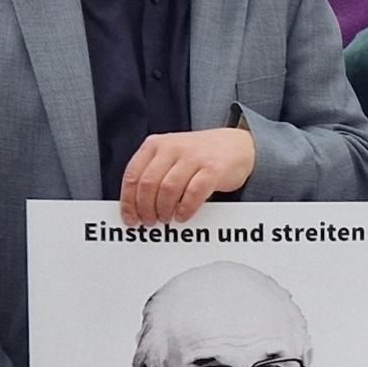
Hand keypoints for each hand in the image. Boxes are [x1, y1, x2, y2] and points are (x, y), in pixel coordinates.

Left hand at [120, 128, 255, 224]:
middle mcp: (172, 147)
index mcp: (156, 144)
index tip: (130, 218)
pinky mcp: (212, 169)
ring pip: (167, 190)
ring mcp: (193, 157)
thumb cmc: (201, 155)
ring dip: (164, 211)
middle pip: (148, 185)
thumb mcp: (171, 156)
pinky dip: (185, 209)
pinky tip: (183, 215)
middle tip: (149, 221)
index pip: (132, 175)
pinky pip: (192, 193)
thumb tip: (135, 206)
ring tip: (166, 219)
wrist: (238, 145)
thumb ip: (154, 173)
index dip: (128, 201)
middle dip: (145, 209)